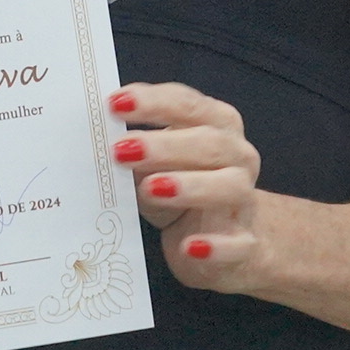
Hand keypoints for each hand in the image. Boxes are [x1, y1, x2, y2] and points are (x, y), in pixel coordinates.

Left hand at [112, 82, 265, 294]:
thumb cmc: (184, 187)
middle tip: (122, 150)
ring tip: (151, 189)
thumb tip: (103, 144)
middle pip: (210, 143)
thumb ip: (137, 149)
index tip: (113, 104)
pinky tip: (190, 247)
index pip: (188, 105)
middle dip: (165, 145)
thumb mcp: (157, 164)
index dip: (152, 102)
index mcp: (216, 125)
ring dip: (190, 186)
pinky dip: (215, 246)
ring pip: (229, 187)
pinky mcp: (246, 244)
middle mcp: (237, 157)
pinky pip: (237, 244)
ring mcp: (244, 201)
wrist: (232, 238)